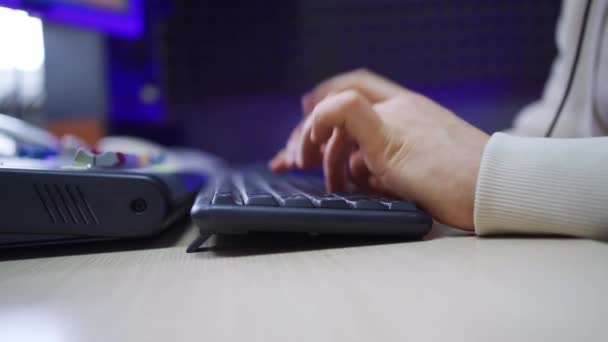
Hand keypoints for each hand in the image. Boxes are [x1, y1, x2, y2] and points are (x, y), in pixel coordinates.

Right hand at [269, 69, 488, 229]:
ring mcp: (408, 142)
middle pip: (347, 121)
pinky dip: (362, 175)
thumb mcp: (386, 142)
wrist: (491, 194)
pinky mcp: (416, 165)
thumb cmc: (444, 171)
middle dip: (320, 139)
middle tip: (299, 161)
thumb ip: (349, 114)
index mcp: (393, 108)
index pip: (349, 91)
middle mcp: (399, 120)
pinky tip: (357, 188)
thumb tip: (319, 108)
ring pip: (361, 146)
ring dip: (339, 163)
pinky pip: (379, 165)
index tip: (302, 125)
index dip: (320, 101)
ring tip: (329, 185)